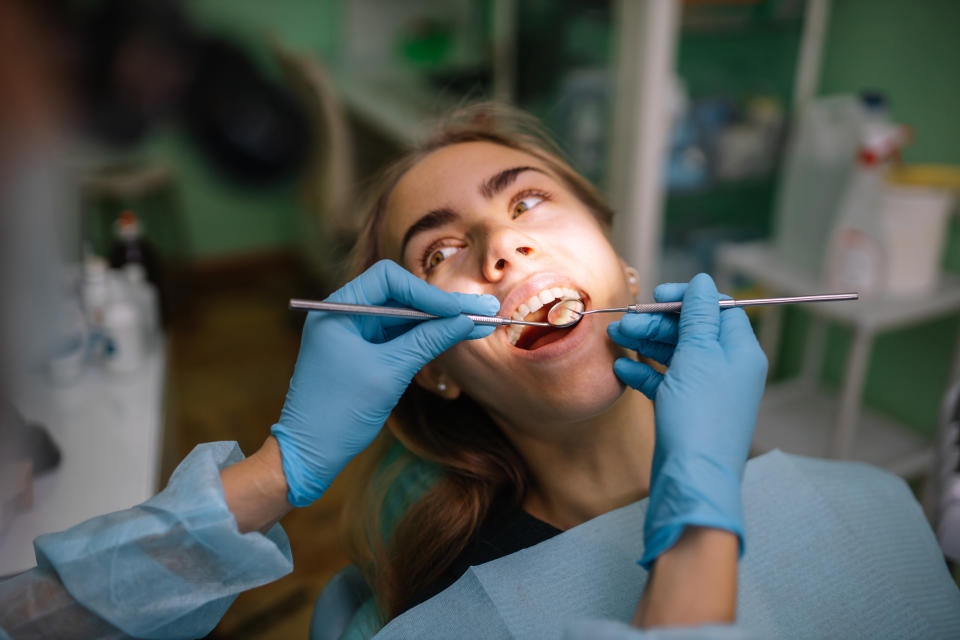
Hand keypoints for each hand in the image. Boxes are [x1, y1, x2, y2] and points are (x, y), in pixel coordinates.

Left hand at [271, 260, 499, 506]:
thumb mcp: (389, 373)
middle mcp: (344, 314)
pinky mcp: (363, 353)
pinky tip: (455, 335)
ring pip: (403, 316)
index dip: (427, 292)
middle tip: (484, 308)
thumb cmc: (339, 413)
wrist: (309, 454)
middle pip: (400, 295)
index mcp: (338, 310)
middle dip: (441, 305)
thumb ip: (428, 341)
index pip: (388, 279)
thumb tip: (466, 321)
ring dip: (439, 320)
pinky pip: (398, 336)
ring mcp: (354, 333)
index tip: (458, 310)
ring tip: (479, 321)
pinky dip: (425, 337)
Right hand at [607, 273, 766, 566]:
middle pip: (692, 331)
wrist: (693, 479)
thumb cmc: (700, 416)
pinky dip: (644, 372)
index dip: (688, 299)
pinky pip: (665, 382)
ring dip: (646, 343)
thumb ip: (698, 316)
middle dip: (657, 322)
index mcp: (740, 352)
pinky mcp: (685, 411)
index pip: (719, 310)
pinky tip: (623, 369)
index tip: (656, 295)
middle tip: (625, 322)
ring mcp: (706, 391)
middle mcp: (727, 369)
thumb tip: (704, 282)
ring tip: (616, 339)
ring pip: (675, 354)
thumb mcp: (697, 356)